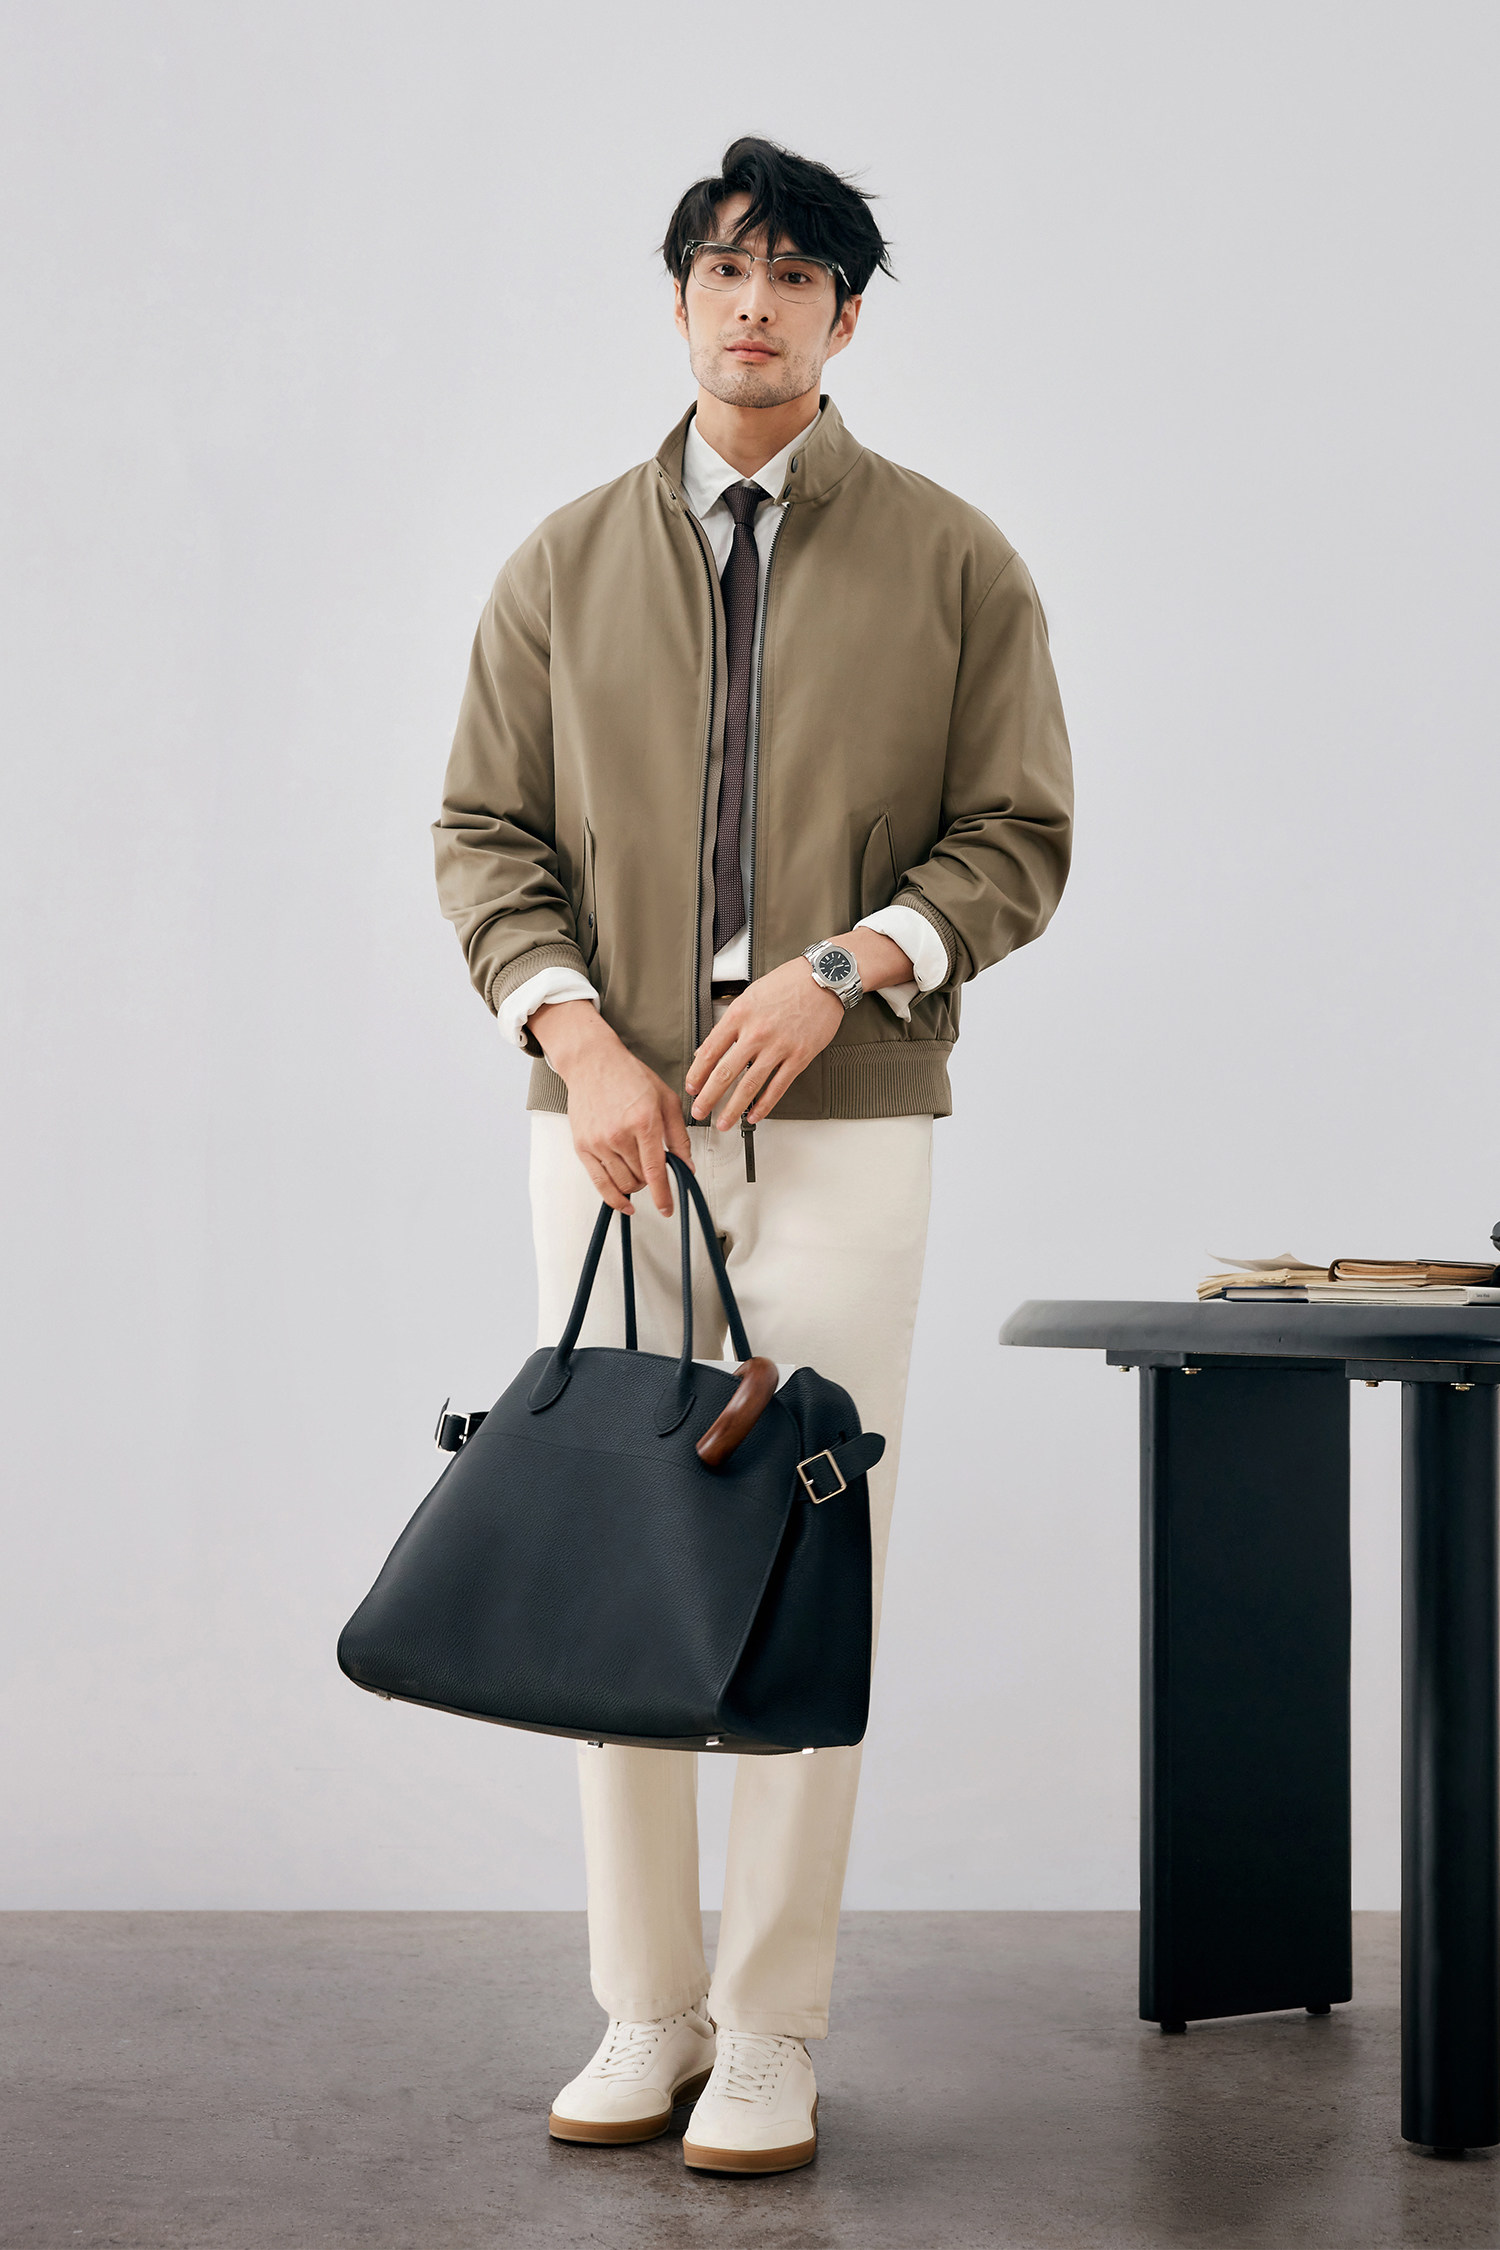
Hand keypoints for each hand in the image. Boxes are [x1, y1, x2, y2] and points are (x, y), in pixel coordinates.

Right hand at [531, 1000, 690, 1215]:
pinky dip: (613, 1197)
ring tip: (638, 1170)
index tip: (667, 1208)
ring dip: (635, 1185)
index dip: (663, 1195)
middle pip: (640, 1179)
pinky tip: (623, 1202)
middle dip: (652, 1180)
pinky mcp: (583, 1147)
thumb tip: (687, 1165)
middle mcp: (618, 1134)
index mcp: (643, 1121)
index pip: (655, 1170)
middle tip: (654, 1166)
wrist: (593, 1062)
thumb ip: (679, 1136)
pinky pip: (599, 1183)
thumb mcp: (666, 1100)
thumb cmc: (629, 1076)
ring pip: (622, 1184)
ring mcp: (598, 1142)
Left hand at [684, 929, 913, 1130]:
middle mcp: (756, 1032)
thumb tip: (707, 1050)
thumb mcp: (749, 996)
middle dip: (708, 1097)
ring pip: (750, 1085)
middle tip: (699, 1112)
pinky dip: (764, 1105)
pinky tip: (754, 1115)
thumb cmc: (788, 984)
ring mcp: (778, 1046)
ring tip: (724, 1122)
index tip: (691, 1087)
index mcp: (740, 1015)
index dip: (697, 1074)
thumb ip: (728, 1024)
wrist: (823, 978)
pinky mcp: (799, 1057)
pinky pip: (778, 1087)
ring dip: (733, 1108)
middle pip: (725, 1072)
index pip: (710, 1051)